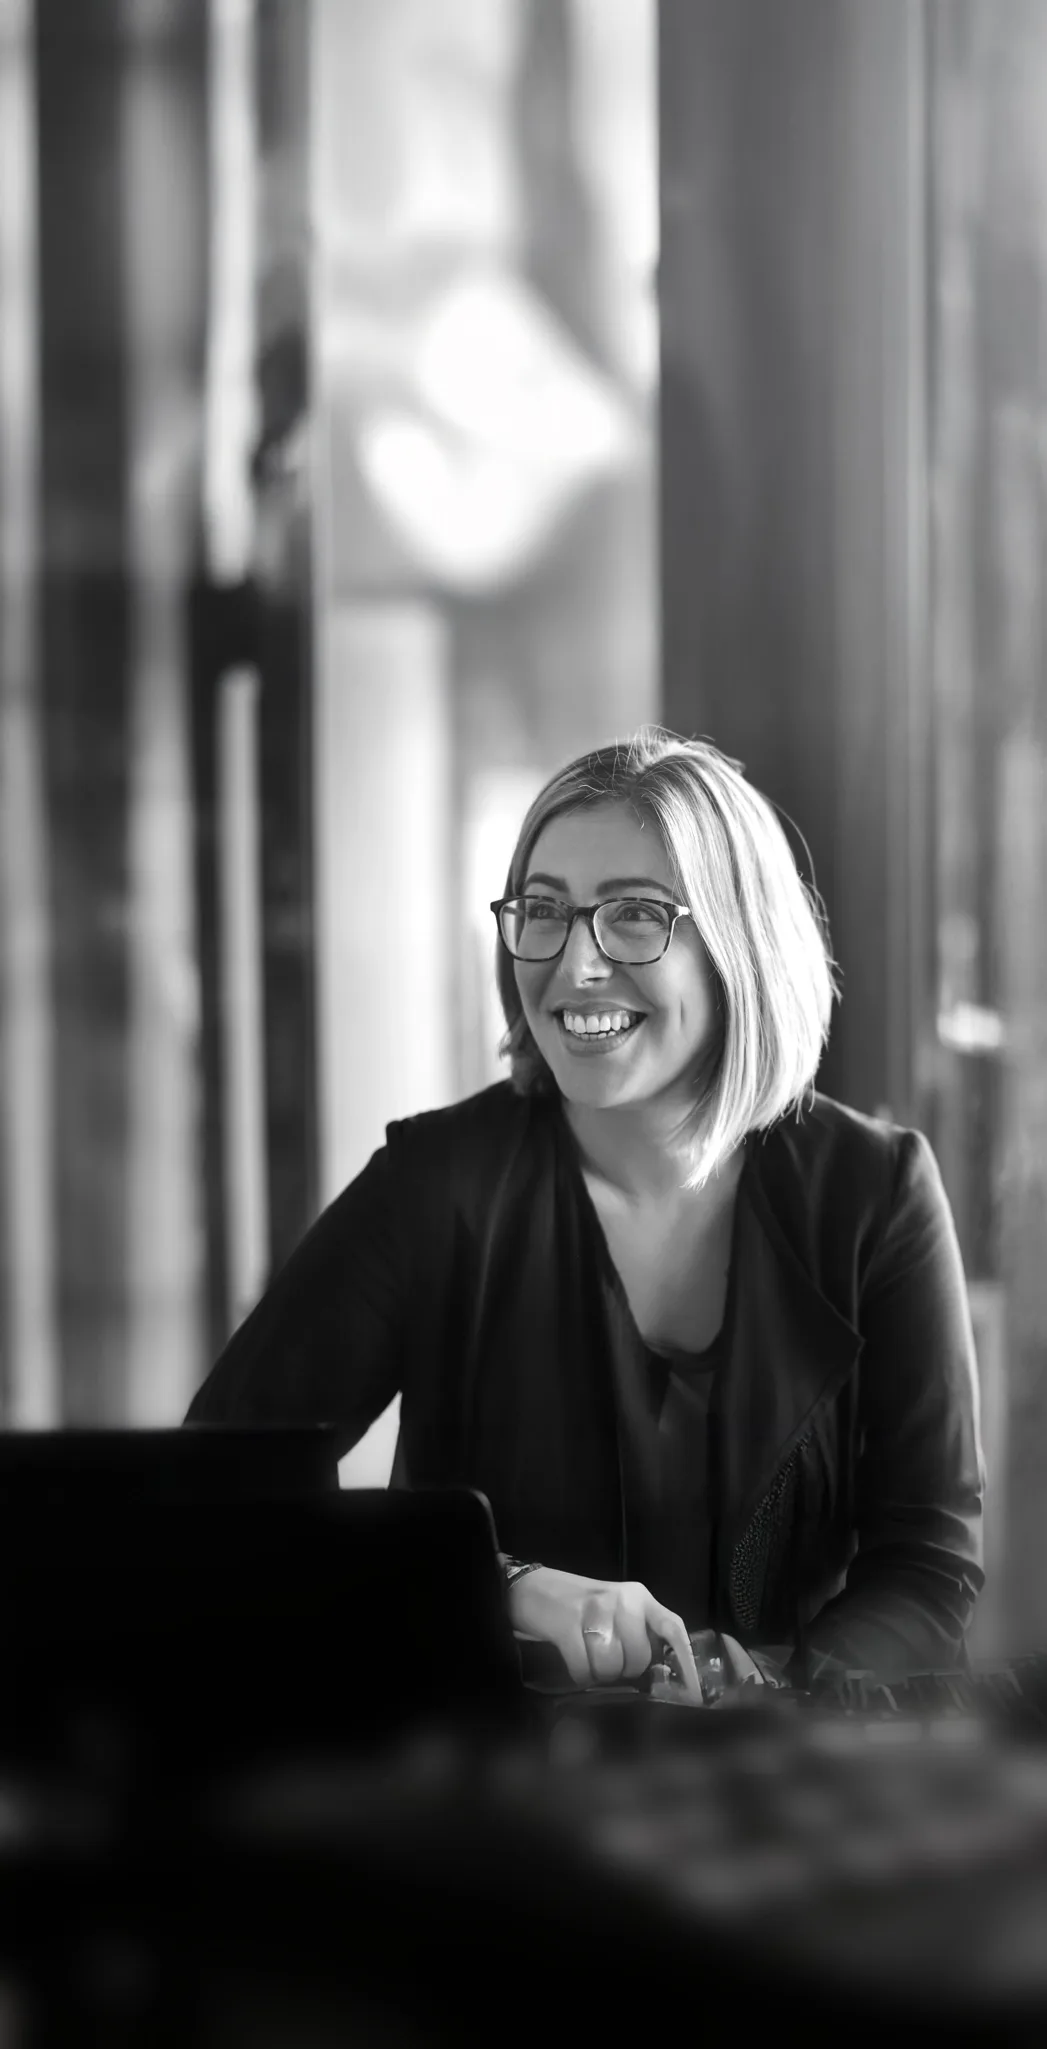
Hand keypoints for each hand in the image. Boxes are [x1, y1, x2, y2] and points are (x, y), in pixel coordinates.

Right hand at [507, 1565, 702, 1700]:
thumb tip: (662, 1673)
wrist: (531, 1588)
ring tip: (587, 1657)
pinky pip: (583, 1669)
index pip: (672, 1627)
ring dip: (598, 1673)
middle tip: (606, 1658)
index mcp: (638, 1596)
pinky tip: (574, 1662)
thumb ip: (639, 1632)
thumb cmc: (579, 1604)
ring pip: (611, 1667)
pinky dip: (579, 1675)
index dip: (685, 1660)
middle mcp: (622, 1600)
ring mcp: (594, 1611)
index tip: (694, 1691)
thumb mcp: (616, 1609)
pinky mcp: (567, 1625)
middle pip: (637, 1658)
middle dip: (623, 1670)